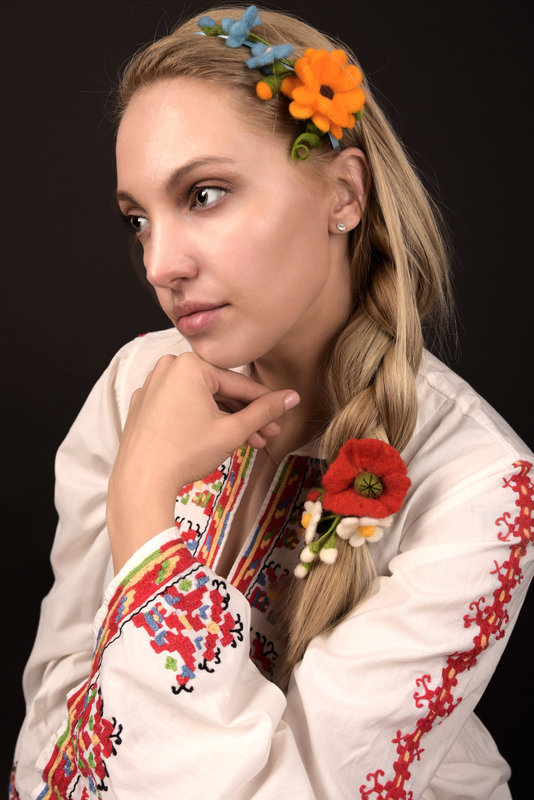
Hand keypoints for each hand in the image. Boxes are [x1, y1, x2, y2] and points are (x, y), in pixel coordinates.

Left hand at [106, 352, 298, 571]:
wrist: (140, 482)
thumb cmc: (185, 453)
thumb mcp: (232, 431)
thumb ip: (265, 411)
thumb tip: (292, 397)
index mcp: (190, 365)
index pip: (239, 383)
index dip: (266, 401)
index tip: (285, 410)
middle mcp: (168, 367)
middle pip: (220, 391)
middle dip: (246, 415)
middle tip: (269, 435)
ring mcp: (152, 386)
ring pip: (201, 399)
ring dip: (226, 420)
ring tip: (250, 443)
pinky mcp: (143, 404)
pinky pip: (181, 406)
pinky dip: (200, 420)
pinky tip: (219, 439)